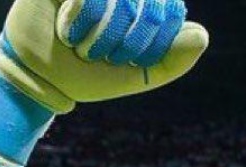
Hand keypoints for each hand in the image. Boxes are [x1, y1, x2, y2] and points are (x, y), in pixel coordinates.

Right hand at [0, 0, 208, 112]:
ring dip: (101, 36)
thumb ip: (175, 59)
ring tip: (82, 46)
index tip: (130, 60)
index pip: (170, 11)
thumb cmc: (94, 74)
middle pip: (148, 5)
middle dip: (127, 42)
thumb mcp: (142, 73)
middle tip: (103, 56)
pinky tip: (67, 33)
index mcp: (145, 3)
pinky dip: (78, 23)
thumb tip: (201, 34)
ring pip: (120, 0)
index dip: (153, 41)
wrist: (44, 80)